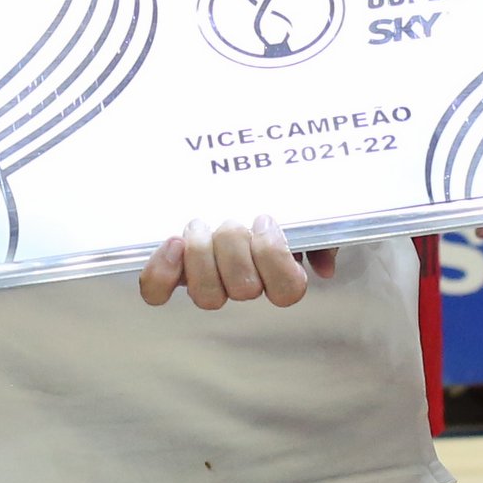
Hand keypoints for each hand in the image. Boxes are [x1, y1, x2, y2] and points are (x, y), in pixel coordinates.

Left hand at [139, 215, 333, 307]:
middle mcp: (241, 283)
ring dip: (203, 256)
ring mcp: (204, 281)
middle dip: (235, 248)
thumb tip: (324, 266)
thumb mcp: (301, 211)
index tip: (265, 220)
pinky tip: (173, 243)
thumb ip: (319, 234)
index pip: (287, 291)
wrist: (219, 186)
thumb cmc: (266, 201)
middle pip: (243, 289)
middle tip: (231, 220)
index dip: (275, 259)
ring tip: (200, 226)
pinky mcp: (170, 272)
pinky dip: (163, 272)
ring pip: (206, 296)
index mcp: (275, 272)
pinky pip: (158, 292)